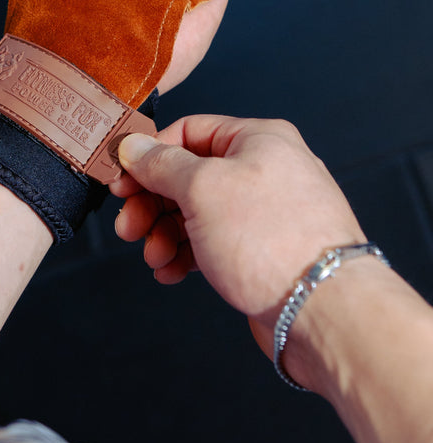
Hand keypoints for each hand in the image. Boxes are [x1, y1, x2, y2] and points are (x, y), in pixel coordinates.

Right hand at [112, 116, 365, 356]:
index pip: (188, 132)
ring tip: (154, 257)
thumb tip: (132, 146)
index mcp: (258, 139)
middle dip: (152, 203)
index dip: (149, 156)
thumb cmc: (272, 241)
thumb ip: (161, 164)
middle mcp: (266, 169)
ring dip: (166, 234)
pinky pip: (214, 243)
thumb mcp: (202, 188)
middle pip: (189, 175)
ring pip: (198, 213)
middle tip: (128, 227)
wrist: (323, 310)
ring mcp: (267, 212)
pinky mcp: (264, 251)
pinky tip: (171, 271)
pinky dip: (187, 255)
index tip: (119, 181)